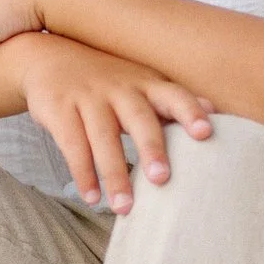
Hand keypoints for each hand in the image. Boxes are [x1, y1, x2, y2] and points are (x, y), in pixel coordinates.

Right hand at [15, 35, 213, 211]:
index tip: (205, 133)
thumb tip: (215, 111)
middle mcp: (119, 87)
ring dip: (114, 175)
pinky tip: (92, 197)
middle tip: (162, 180)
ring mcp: (87, 97)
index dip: (190, 113)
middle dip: (151, 149)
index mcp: (145, 82)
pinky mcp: (59, 110)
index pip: (173, 96)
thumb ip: (171, 99)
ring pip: (103, 138)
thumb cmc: (106, 79)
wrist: (48, 56)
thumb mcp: (139, 81)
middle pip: (138, 119)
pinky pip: (72, 145)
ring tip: (124, 208)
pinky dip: (82, 174)